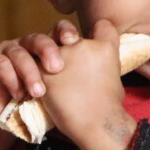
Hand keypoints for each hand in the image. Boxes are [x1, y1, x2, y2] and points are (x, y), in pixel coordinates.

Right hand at [0, 20, 79, 149]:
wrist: (9, 123)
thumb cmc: (42, 106)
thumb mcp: (65, 91)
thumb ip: (81, 77)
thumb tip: (111, 69)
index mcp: (48, 47)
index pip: (57, 31)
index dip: (65, 32)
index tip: (74, 41)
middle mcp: (28, 44)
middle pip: (38, 38)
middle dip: (48, 49)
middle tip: (57, 68)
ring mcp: (7, 50)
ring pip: (19, 52)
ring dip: (29, 71)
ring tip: (38, 92)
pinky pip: (0, 63)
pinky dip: (10, 77)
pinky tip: (18, 93)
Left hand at [41, 20, 136, 149]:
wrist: (95, 123)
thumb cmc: (109, 107)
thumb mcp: (115, 76)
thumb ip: (103, 60)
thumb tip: (95, 61)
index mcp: (104, 46)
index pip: (102, 26)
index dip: (98, 33)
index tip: (97, 44)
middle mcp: (82, 44)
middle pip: (70, 36)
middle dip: (67, 44)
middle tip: (68, 64)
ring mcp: (61, 55)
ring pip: (48, 47)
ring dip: (48, 57)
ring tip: (54, 77)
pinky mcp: (42, 70)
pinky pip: (35, 64)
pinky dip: (35, 72)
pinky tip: (41, 85)